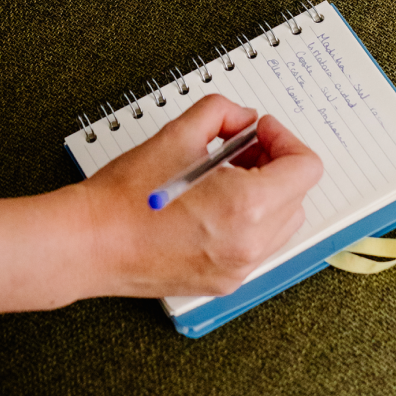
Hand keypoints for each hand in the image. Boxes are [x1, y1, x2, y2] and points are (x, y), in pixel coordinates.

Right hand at [62, 94, 322, 297]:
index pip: (305, 168)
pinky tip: (211, 206)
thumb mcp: (176, 135)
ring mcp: (238, 269)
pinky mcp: (223, 282)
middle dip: (276, 166)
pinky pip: (256, 247)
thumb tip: (243, 118)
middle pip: (298, 197)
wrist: (90, 244)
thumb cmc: (124, 198)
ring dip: (266, 195)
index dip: (285, 139)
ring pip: (281, 225)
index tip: (260, 131)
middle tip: (240, 149)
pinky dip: (248, 223)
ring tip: (223, 178)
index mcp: (248, 207)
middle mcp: (250, 245)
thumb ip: (221, 113)